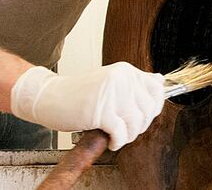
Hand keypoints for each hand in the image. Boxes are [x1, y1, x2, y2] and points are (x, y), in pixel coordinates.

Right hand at [11, 62, 164, 149]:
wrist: (50, 97)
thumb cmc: (79, 93)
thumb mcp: (110, 82)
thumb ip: (134, 83)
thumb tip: (161, 81)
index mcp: (125, 70)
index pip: (156, 89)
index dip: (154, 107)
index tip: (143, 116)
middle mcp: (121, 79)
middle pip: (148, 109)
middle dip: (139, 125)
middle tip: (125, 128)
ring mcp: (111, 94)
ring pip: (136, 123)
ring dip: (128, 135)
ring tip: (116, 135)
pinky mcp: (101, 111)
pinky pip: (121, 134)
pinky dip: (117, 142)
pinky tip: (110, 140)